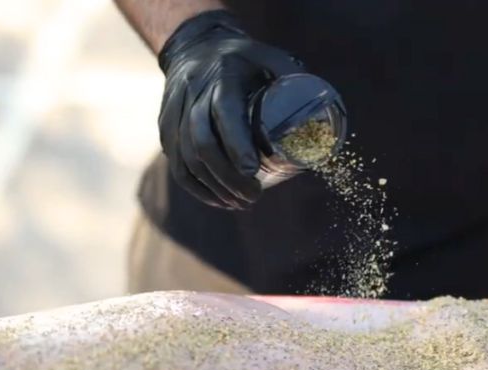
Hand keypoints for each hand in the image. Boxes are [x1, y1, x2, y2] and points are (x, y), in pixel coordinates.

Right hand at [157, 10, 304, 208]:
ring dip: (214, 187)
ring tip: (240, 204)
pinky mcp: (166, 128)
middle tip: (254, 196)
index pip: (223, 114)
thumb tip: (321, 111)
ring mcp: (174, 112)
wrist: (193, 47)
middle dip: (228, 177)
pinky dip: (197, 188)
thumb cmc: (241, 57)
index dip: (236, 146)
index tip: (252, 172)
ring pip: (187, 159)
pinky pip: (177, 165)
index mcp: (221, 76)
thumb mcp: (267, 56)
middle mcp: (193, 93)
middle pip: (202, 144)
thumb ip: (292, 77)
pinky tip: (218, 201)